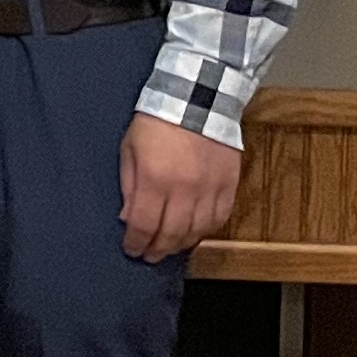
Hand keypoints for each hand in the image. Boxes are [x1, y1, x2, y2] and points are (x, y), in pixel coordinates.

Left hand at [119, 115, 241, 261]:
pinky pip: (219, 218)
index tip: (131, 250)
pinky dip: (206, 230)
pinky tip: (194, 233)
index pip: (145, 224)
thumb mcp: (129, 150)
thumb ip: (129, 187)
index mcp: (155, 179)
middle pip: (172, 233)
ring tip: (169, 248)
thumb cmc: (154, 124)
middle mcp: (185, 188)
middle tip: (149, 256)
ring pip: (198, 230)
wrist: (196, 100)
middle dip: (157, 249)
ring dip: (181, 244)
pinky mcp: (229, 184)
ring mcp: (210, 188)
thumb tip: (128, 219)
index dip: (136, 242)